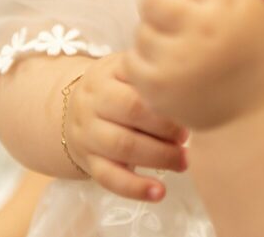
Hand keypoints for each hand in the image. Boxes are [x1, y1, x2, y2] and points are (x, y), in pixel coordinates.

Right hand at [64, 53, 188, 200]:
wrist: (69, 109)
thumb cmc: (113, 88)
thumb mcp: (125, 71)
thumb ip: (151, 76)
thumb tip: (194, 89)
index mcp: (106, 76)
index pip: (138, 83)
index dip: (165, 102)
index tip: (188, 111)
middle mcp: (93, 104)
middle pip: (131, 113)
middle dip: (166, 127)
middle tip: (186, 136)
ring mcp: (88, 135)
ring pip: (122, 147)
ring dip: (159, 157)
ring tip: (183, 161)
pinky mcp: (88, 162)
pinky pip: (109, 178)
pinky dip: (136, 188)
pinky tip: (159, 193)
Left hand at [125, 0, 263, 130]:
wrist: (256, 115)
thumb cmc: (251, 53)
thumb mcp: (241, 7)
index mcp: (229, 5)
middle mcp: (205, 30)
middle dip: (158, 2)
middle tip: (174, 17)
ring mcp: (180, 61)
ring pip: (141, 30)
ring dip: (153, 34)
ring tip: (178, 47)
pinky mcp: (160, 88)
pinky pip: (133, 59)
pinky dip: (146, 61)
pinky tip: (168, 66)